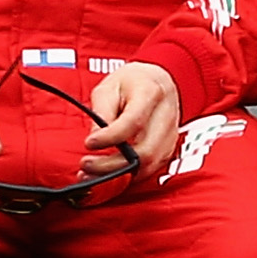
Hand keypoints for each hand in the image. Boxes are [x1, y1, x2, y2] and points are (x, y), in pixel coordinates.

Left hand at [82, 60, 184, 175]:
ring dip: (119, 175)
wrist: (155, 82)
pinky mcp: (168, 149)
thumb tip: (95, 139)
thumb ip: (102, 112)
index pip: (133, 122)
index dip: (110, 137)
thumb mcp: (109, 88)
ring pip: (148, 165)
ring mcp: (170, 135)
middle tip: (86, 164)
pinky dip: (128, 175)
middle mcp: (166, 116)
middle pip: (145, 151)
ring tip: (92, 174)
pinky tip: (109, 173)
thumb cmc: (131, 83)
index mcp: (151, 93)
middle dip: (112, 164)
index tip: (89, 143)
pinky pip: (150, 169)